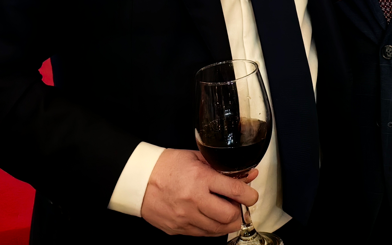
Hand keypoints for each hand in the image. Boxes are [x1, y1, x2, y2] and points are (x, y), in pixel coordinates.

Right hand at [140, 149, 257, 236]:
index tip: (252, 196)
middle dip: (239, 211)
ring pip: (218, 229)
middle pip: (229, 215)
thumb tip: (248, 174)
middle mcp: (194, 200)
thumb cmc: (167, 166)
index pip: (234, 191)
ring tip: (226, 212)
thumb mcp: (196, 158)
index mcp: (200, 178)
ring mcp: (185, 217)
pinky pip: (203, 234)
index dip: (249, 195)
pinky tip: (211, 218)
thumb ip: (222, 167)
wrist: (140, 179)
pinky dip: (212, 228)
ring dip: (227, 222)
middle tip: (237, 205)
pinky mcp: (178, 229)